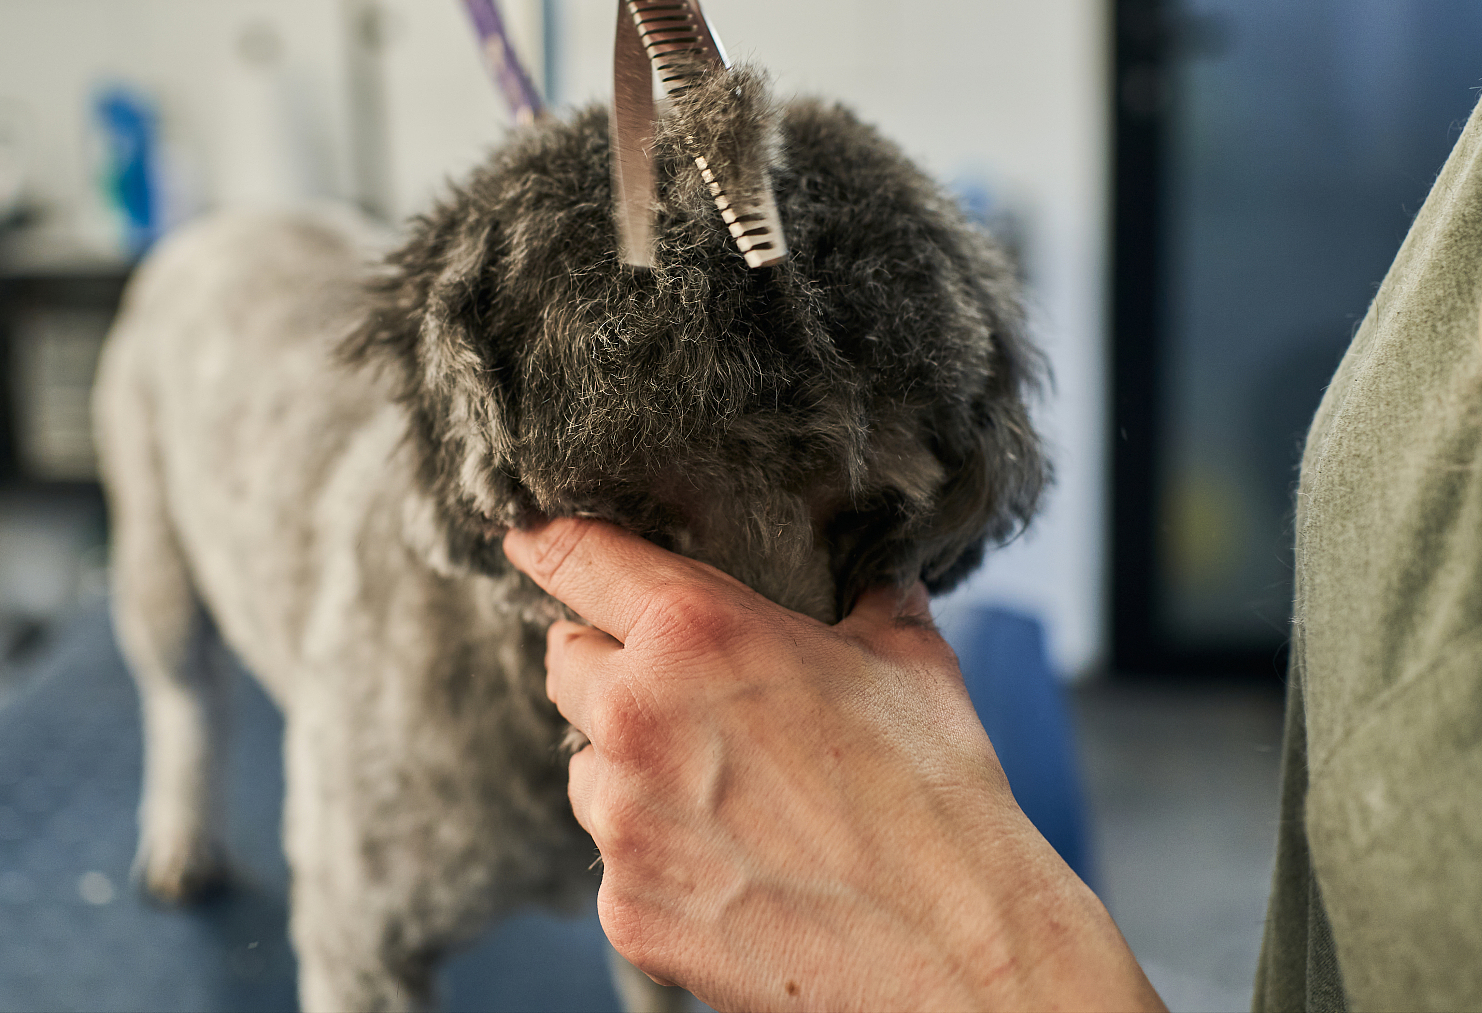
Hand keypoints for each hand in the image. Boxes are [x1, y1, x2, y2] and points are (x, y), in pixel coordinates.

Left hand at [505, 518, 1163, 1012]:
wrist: (952, 942)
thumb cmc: (934, 793)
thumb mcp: (909, 659)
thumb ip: (870, 603)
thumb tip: (879, 577)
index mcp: (696, 630)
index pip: (576, 557)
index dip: (548, 542)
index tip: (529, 539)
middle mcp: (637, 715)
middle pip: (565, 664)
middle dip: (606, 667)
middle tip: (673, 693)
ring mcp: (623, 820)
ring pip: (585, 769)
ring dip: (630, 770)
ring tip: (722, 794)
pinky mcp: (627, 907)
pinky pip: (615, 862)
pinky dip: (657, 859)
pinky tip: (733, 866)